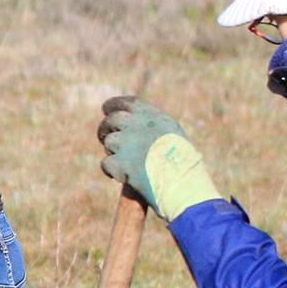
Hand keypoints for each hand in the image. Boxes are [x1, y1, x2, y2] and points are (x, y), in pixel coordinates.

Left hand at [98, 97, 220, 220]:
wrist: (183, 184)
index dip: (115, 104)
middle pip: (112, 119)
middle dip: (104, 128)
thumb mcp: (173, 137)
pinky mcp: (120, 160)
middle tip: (103, 137)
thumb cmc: (183, 165)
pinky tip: (125, 177)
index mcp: (155, 117)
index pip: (130, 102)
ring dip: (112, 153)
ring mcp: (128, 141)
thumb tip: (132, 127)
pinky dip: (111, 171)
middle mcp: (139, 124)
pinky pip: (106, 163)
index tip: (106, 108)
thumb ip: (152, 128)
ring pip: (109, 142)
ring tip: (129, 165)